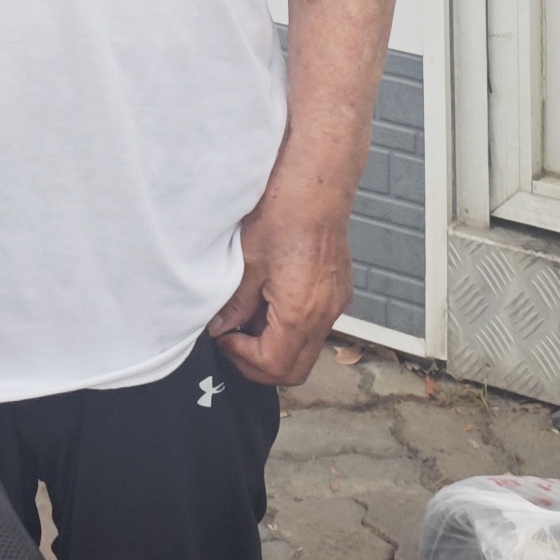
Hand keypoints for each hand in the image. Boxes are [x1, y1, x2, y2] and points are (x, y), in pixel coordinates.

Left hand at [209, 193, 347, 387]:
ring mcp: (335, 305)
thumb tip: (221, 328)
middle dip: (261, 364)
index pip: (274, 366)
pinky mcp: (339, 293)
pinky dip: (291, 327)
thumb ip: (234, 304)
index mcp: (299, 313)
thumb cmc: (281, 217)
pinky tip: (270, 301)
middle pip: (295, 370)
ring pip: (306, 350)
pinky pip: (316, 327)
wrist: (314, 189)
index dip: (243, 358)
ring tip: (249, 316)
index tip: (224, 338)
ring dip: (277, 345)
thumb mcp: (246, 263)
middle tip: (234, 342)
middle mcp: (324, 316)